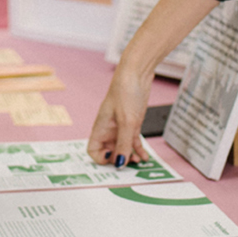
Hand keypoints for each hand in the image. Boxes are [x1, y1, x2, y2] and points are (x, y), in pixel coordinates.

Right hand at [86, 0, 218, 165]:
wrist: (137, 72)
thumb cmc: (126, 92)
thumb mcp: (127, 122)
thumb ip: (124, 144)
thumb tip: (120, 164)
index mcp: (101, 128)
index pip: (93, 150)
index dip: (102, 159)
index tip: (115, 160)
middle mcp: (109, 128)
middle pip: (109, 152)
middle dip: (119, 160)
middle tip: (131, 163)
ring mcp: (121, 125)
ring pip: (123, 147)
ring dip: (130, 156)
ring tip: (139, 161)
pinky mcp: (132, 122)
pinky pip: (132, 141)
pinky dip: (137, 149)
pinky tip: (144, 156)